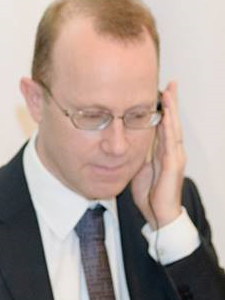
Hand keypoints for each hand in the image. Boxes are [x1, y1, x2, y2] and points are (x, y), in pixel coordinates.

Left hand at [131, 81, 185, 228]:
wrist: (159, 214)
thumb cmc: (150, 194)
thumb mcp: (139, 168)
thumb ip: (137, 154)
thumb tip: (125, 143)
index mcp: (164, 152)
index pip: (164, 125)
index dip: (164, 109)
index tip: (161, 91)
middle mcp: (173, 152)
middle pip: (172, 122)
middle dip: (171, 103)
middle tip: (171, 84)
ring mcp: (175, 158)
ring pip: (174, 129)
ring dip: (171, 111)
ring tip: (168, 94)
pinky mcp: (173, 166)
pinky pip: (171, 144)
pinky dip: (169, 129)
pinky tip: (167, 118)